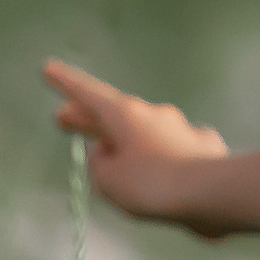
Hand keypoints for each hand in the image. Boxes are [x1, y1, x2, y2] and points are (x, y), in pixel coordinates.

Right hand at [40, 58, 234, 237]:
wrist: (212, 192)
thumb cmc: (152, 185)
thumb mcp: (109, 180)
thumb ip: (100, 164)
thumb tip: (106, 152)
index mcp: (125, 114)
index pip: (88, 94)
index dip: (66, 83)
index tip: (47, 67)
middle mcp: (153, 114)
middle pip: (114, 114)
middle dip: (87, 118)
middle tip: (64, 118)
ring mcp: (181, 127)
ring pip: (144, 132)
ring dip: (125, 141)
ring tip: (111, 156)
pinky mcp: (203, 147)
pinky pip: (173, 150)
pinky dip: (161, 159)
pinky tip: (163, 172)